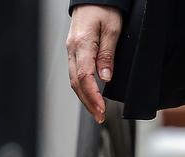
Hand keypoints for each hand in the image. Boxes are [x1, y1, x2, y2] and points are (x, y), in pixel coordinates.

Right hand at [66, 5, 122, 122]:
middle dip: (88, 103)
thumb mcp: (112, 30)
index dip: (93, 97)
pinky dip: (83, 89)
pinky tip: (91, 98)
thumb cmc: (104, 9)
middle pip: (76, 83)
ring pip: (74, 80)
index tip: (102, 110)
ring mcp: (71, 50)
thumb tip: (105, 78)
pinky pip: (76, 74)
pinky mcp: (74, 51)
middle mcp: (72, 49)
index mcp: (82, 44)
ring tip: (97, 113)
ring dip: (85, 99)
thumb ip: (108, 54)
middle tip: (100, 118)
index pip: (84, 77)